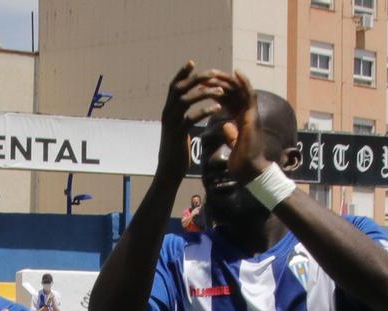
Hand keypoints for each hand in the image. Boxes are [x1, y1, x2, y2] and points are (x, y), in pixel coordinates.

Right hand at [155, 62, 226, 181]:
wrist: (169, 171)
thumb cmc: (177, 151)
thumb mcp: (178, 129)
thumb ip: (182, 116)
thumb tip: (188, 106)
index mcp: (168, 111)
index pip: (173, 86)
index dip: (182, 73)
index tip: (192, 62)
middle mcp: (167, 113)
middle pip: (179, 88)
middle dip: (195, 78)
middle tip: (212, 73)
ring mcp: (171, 123)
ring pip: (185, 100)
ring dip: (204, 93)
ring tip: (221, 91)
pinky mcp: (178, 134)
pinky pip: (191, 118)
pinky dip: (205, 111)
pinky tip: (217, 109)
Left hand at [206, 71, 268, 177]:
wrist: (249, 171)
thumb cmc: (242, 162)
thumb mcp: (233, 144)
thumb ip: (231, 134)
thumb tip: (226, 126)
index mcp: (241, 119)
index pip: (228, 100)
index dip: (215, 91)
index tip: (202, 85)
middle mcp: (247, 113)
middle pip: (233, 92)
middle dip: (219, 82)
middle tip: (205, 75)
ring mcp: (251, 113)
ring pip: (240, 90)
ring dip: (228, 79)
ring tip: (216, 72)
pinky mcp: (254, 115)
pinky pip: (250, 94)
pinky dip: (244, 83)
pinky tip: (235, 73)